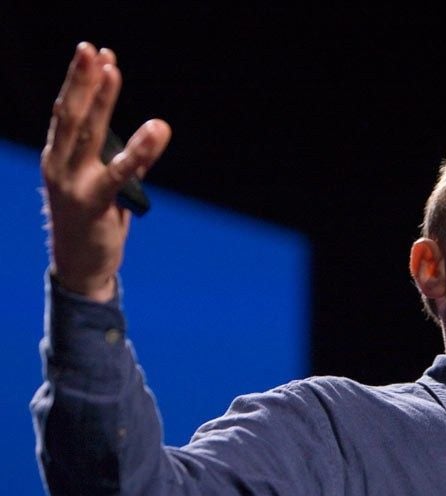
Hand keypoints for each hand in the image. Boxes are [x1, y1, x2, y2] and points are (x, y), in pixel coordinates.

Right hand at [42, 42, 170, 301]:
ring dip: (100, 100)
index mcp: (59, 157)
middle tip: (93, 49)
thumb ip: (125, 159)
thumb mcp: (107, 184)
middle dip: (83, 80)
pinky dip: (138, 150)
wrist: (82, 266)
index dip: (82, 82)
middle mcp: (59, 165)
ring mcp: (72, 184)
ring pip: (87, 134)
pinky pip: (118, 172)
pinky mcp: (93, 203)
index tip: (98, 53)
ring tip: (113, 70)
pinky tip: (156, 128)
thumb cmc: (94, 221)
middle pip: (72, 114)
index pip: (69, 112)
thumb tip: (150, 132)